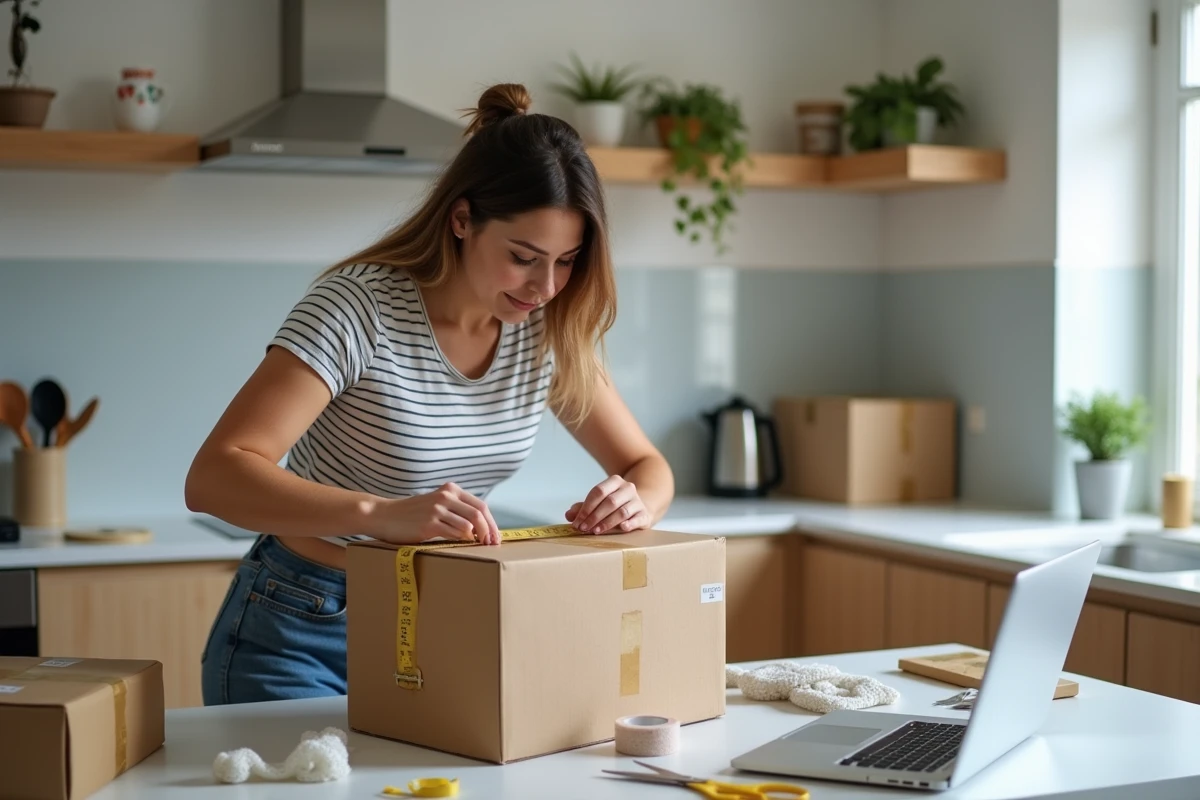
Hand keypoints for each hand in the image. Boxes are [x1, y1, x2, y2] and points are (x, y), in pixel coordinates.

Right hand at [369, 483, 499, 544]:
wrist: (384, 515)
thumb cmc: (411, 514)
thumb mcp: (435, 503)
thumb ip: (454, 509)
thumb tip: (479, 527)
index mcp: (450, 490)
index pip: (481, 505)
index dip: (491, 522)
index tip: (495, 536)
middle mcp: (445, 496)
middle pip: (479, 514)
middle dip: (489, 531)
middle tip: (492, 544)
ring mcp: (437, 509)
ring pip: (469, 524)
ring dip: (478, 538)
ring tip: (480, 547)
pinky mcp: (429, 523)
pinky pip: (454, 533)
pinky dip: (462, 540)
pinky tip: (463, 545)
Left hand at [566, 475, 649, 533]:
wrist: (639, 508)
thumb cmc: (615, 506)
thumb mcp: (598, 504)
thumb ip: (583, 508)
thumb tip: (568, 515)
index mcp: (614, 482)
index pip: (598, 492)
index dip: (586, 507)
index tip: (577, 522)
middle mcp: (628, 488)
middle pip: (609, 501)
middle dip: (594, 516)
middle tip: (583, 529)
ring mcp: (638, 501)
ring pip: (622, 511)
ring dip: (607, 522)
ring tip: (595, 531)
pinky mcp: (645, 514)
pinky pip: (637, 519)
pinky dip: (630, 524)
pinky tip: (622, 528)